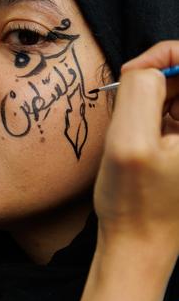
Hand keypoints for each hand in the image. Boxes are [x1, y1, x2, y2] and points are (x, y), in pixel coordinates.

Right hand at [95, 40, 178, 252]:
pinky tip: (143, 133)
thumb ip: (139, 91)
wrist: (139, 245)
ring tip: (137, 124)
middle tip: (131, 99)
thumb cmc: (135, 202)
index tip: (135, 73)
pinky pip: (178, 109)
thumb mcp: (128, 141)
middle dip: (160, 74)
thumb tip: (146, 69)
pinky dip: (157, 110)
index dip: (167, 55)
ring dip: (157, 94)